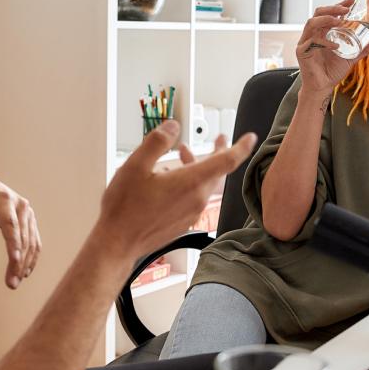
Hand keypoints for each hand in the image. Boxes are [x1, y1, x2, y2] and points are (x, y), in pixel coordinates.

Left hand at [0, 177, 41, 288]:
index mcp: (3, 199)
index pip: (10, 223)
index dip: (13, 242)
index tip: (14, 260)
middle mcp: (20, 205)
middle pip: (22, 237)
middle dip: (18, 261)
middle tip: (11, 284)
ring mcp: (28, 213)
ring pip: (31, 242)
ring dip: (24, 264)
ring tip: (14, 283)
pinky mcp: (30, 222)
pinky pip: (34, 242)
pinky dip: (31, 258)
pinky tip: (24, 273)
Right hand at [95, 121, 256, 263]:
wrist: (118, 243)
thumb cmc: (124, 208)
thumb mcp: (135, 166)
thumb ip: (157, 142)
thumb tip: (173, 127)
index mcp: (189, 183)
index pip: (226, 162)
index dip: (241, 147)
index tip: (250, 138)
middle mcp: (196, 199)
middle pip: (217, 172)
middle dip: (219, 153)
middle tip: (219, 140)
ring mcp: (191, 213)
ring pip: (204, 185)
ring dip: (199, 167)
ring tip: (184, 153)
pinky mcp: (183, 222)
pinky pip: (195, 198)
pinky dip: (190, 183)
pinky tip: (170, 178)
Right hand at [295, 0, 368, 97]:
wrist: (323, 87)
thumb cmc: (333, 71)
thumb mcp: (352, 56)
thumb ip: (364, 47)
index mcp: (322, 32)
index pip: (328, 13)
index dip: (338, 4)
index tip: (351, 0)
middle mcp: (312, 34)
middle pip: (318, 13)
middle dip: (332, 8)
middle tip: (345, 9)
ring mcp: (305, 42)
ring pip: (311, 23)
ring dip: (326, 20)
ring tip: (340, 22)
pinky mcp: (302, 52)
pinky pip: (312, 42)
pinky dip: (324, 42)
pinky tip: (335, 46)